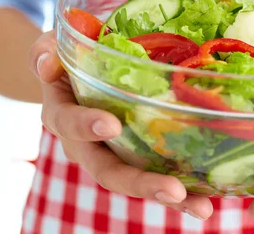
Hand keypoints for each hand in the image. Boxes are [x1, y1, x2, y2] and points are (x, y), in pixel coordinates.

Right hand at [28, 30, 213, 219]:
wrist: (79, 72)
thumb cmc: (70, 55)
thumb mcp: (53, 45)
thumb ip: (45, 51)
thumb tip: (47, 66)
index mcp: (62, 115)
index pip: (69, 123)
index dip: (87, 125)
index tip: (112, 125)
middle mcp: (85, 145)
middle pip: (108, 171)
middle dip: (140, 183)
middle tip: (174, 190)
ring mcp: (112, 155)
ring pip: (136, 182)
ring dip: (168, 196)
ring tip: (202, 208)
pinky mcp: (136, 158)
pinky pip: (156, 176)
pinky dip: (183, 192)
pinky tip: (208, 200)